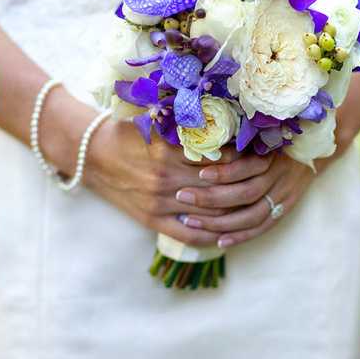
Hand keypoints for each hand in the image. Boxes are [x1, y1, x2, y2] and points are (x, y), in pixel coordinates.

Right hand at [83, 120, 245, 245]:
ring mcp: (160, 202)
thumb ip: (187, 125)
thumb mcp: (155, 123)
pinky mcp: (153, 220)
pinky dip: (213, 235)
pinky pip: (190, 234)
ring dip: (236, 209)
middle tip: (268, 175)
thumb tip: (227, 124)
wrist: (91, 157)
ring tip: (255, 200)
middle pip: (220, 186)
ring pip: (210, 211)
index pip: (220, 158)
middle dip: (247, 182)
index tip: (260, 152)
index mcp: (168, 152)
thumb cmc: (125, 134)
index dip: (245, 157)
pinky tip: (229, 231)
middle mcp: (166, 179)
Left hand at [173, 151, 315, 246]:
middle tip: (182, 197)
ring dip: (219, 222)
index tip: (199, 173)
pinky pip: (263, 227)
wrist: (311, 146)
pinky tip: (219, 241)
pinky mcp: (286, 208)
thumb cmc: (272, 137)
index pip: (247, 167)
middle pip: (246, 193)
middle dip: (211, 198)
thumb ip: (232, 139)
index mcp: (271, 154)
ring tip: (190, 221)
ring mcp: (284, 195)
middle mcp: (279, 176)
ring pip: (252, 215)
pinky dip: (241, 236)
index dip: (224, 172)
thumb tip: (196, 144)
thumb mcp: (257, 131)